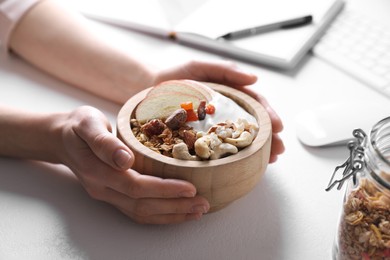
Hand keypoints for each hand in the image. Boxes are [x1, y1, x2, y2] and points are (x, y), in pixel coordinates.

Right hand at [56, 106, 209, 223]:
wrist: (62, 138)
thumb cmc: (78, 127)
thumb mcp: (87, 124)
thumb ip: (103, 142)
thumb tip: (124, 159)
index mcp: (97, 171)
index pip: (136, 186)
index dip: (164, 189)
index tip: (190, 188)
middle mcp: (103, 189)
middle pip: (142, 205)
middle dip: (175, 207)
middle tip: (203, 204)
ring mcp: (108, 195)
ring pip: (141, 213)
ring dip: (171, 215)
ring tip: (197, 212)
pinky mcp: (114, 195)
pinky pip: (138, 211)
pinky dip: (160, 215)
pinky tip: (178, 212)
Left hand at [153, 60, 284, 162]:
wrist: (149, 91)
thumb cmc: (175, 77)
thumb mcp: (199, 67)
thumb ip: (224, 70)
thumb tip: (254, 78)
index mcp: (229, 96)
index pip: (254, 105)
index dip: (268, 116)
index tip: (278, 127)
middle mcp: (225, 113)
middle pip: (251, 125)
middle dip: (268, 138)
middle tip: (278, 150)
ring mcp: (214, 128)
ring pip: (239, 139)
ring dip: (257, 150)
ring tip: (269, 160)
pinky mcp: (200, 140)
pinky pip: (219, 150)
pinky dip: (232, 157)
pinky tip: (243, 165)